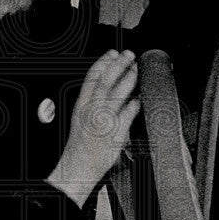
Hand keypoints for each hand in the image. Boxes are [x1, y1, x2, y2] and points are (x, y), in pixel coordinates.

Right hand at [48, 50, 139, 208]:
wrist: (78, 166)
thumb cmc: (81, 144)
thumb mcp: (80, 117)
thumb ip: (91, 101)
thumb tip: (106, 84)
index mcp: (81, 105)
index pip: (91, 78)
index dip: (102, 62)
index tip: (112, 53)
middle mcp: (91, 111)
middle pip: (105, 81)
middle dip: (118, 65)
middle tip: (129, 55)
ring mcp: (103, 121)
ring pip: (117, 94)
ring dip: (128, 79)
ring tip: (136, 71)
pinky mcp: (115, 133)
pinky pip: (128, 114)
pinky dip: (134, 103)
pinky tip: (139, 98)